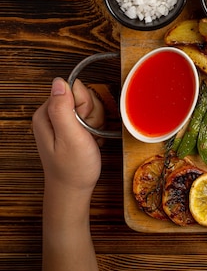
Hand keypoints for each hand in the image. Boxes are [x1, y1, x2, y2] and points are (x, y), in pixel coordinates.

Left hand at [33, 77, 104, 193]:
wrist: (74, 189)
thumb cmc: (73, 167)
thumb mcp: (69, 136)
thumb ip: (62, 108)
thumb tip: (59, 81)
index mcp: (46, 114)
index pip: (73, 89)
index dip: (85, 105)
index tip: (83, 124)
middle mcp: (52, 115)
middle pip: (83, 96)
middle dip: (92, 114)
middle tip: (87, 133)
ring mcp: (62, 121)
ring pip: (90, 106)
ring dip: (96, 122)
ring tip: (89, 139)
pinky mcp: (72, 127)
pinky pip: (91, 117)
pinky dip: (96, 128)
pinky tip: (91, 141)